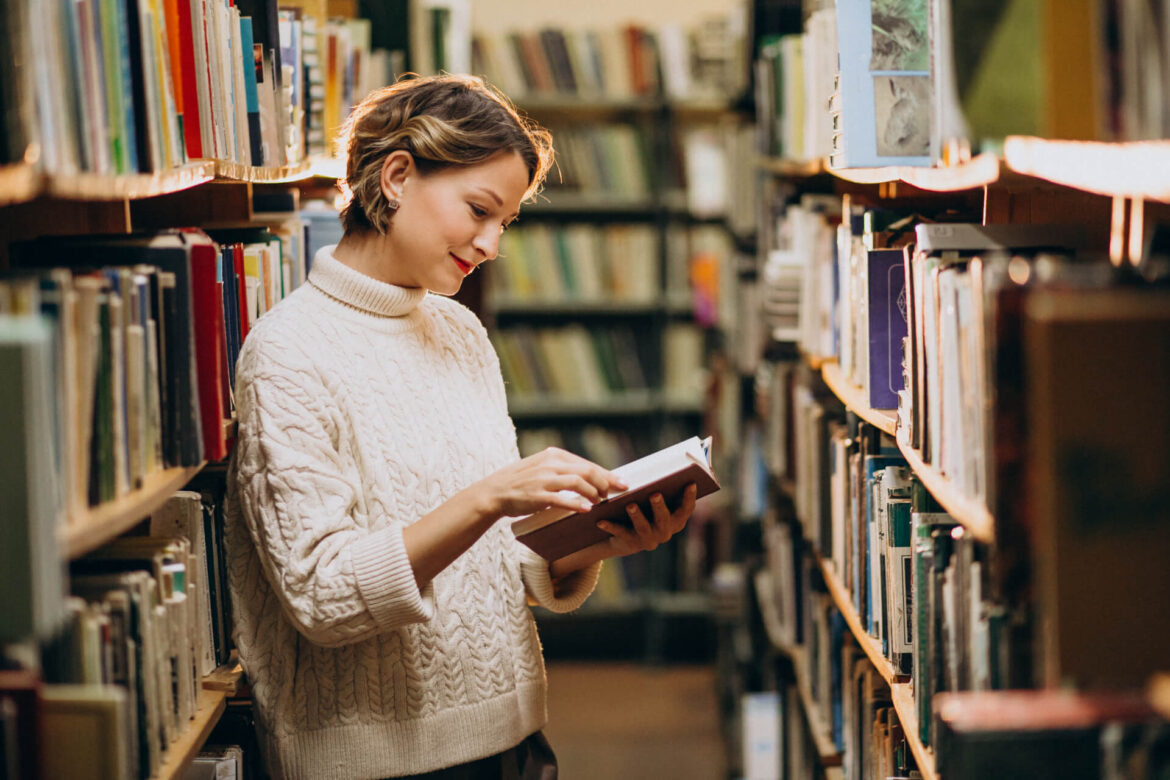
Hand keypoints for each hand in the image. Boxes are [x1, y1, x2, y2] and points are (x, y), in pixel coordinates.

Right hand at [477, 447, 626, 518]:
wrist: (495, 492)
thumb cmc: (521, 481)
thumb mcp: (542, 467)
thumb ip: (562, 469)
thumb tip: (589, 476)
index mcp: (553, 455)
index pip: (587, 463)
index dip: (607, 474)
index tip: (622, 483)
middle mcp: (550, 464)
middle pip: (587, 471)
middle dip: (605, 483)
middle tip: (614, 494)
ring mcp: (543, 480)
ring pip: (578, 482)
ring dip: (593, 493)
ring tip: (600, 502)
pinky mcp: (537, 496)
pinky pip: (562, 499)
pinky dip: (577, 504)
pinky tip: (587, 509)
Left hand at [595, 483, 697, 556]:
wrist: (625, 538)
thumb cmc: (644, 511)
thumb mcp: (653, 502)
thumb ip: (659, 490)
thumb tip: (660, 468)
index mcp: (674, 521)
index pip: (685, 510)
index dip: (689, 498)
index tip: (690, 483)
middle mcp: (664, 532)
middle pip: (664, 519)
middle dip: (659, 506)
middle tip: (655, 494)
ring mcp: (648, 539)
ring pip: (643, 527)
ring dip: (637, 515)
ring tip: (630, 505)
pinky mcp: (630, 543)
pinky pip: (620, 533)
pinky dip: (610, 526)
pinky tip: (601, 520)